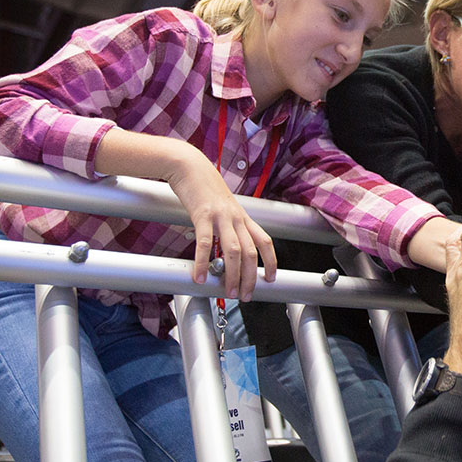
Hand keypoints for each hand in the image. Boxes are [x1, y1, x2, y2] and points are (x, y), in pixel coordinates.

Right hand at [165, 148, 276, 298]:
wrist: (190, 165)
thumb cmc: (205, 187)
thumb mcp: (223, 208)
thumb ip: (227, 227)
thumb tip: (225, 251)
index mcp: (243, 217)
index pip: (265, 241)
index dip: (271, 261)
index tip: (271, 278)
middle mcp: (236, 217)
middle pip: (250, 252)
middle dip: (251, 277)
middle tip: (246, 295)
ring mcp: (220, 216)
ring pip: (233, 250)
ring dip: (232, 274)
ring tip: (229, 291)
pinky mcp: (202, 215)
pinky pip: (204, 242)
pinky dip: (203, 261)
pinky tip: (199, 276)